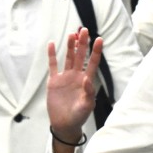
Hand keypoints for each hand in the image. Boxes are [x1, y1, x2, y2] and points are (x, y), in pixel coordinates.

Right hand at [47, 27, 100, 152]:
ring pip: (69, 58)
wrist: (65, 123)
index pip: (92, 62)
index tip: (99, 39)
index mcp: (87, 81)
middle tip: (85, 30)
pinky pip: (53, 65)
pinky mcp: (54, 81)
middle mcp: (77, 76)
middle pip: (81, 56)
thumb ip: (88, 92)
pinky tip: (53, 44)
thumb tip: (88, 79)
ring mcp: (65, 77)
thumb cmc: (79, 115)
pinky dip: (53, 55)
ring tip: (72, 34)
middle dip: (83, 43)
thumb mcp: (86, 105)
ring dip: (70, 46)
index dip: (96, 51)